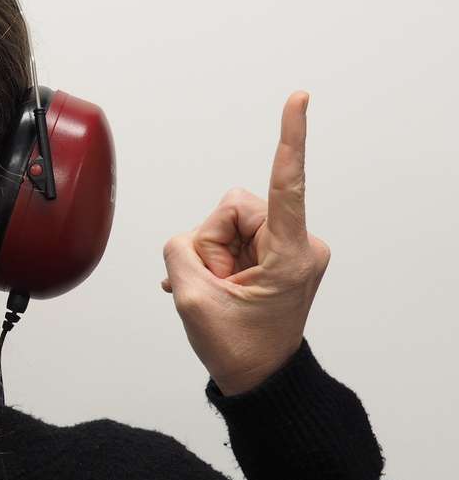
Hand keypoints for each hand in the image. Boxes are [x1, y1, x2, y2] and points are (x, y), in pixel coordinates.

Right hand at [161, 91, 330, 394]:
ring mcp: (289, 247)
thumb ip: (180, 250)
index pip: (287, 185)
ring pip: (228, 221)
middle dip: (210, 242)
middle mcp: (298, 243)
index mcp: (289, 255)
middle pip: (233, 208)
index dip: (289, 139)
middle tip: (214, 284)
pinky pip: (234, 234)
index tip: (299, 99)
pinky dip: (217, 257)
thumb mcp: (193, 301)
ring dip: (212, 253)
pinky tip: (216, 286)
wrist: (260, 380)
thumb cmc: (239, 349)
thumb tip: (189, 237)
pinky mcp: (279, 252)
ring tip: (220, 289)